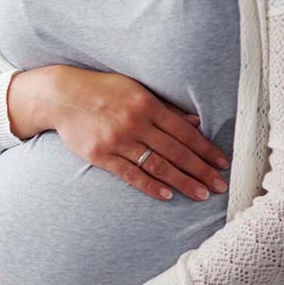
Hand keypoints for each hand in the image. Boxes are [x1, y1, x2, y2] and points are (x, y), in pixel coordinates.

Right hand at [7, 65, 230, 201]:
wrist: (61, 96)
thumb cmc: (101, 90)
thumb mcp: (136, 89)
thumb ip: (165, 107)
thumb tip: (195, 122)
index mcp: (147, 105)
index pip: (184, 132)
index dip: (205, 149)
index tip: (221, 163)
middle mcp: (135, 123)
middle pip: (176, 151)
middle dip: (201, 170)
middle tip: (220, 185)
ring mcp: (118, 141)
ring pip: (157, 165)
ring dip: (182, 182)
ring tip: (201, 194)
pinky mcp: (101, 155)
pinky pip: (131, 174)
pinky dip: (150, 185)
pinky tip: (167, 194)